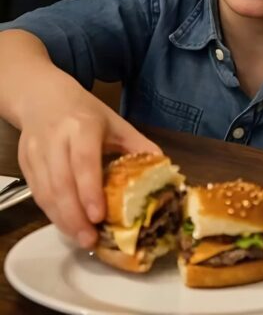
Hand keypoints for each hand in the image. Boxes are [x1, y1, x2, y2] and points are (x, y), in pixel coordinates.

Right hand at [18, 74, 160, 247]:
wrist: (44, 97)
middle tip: (90, 240)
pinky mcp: (24, 163)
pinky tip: (66, 224)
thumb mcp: (115, 123)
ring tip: (81, 238)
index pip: (84, 161)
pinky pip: (37, 193)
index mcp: (83, 126)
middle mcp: (56, 138)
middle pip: (62, 183)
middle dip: (75, 216)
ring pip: (45, 192)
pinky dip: (50, 213)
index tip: (99, 216)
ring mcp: (36, 151)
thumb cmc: (85, 112)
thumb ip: (138, 145)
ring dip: (62, 219)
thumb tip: (163, 167)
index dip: (90, 191)